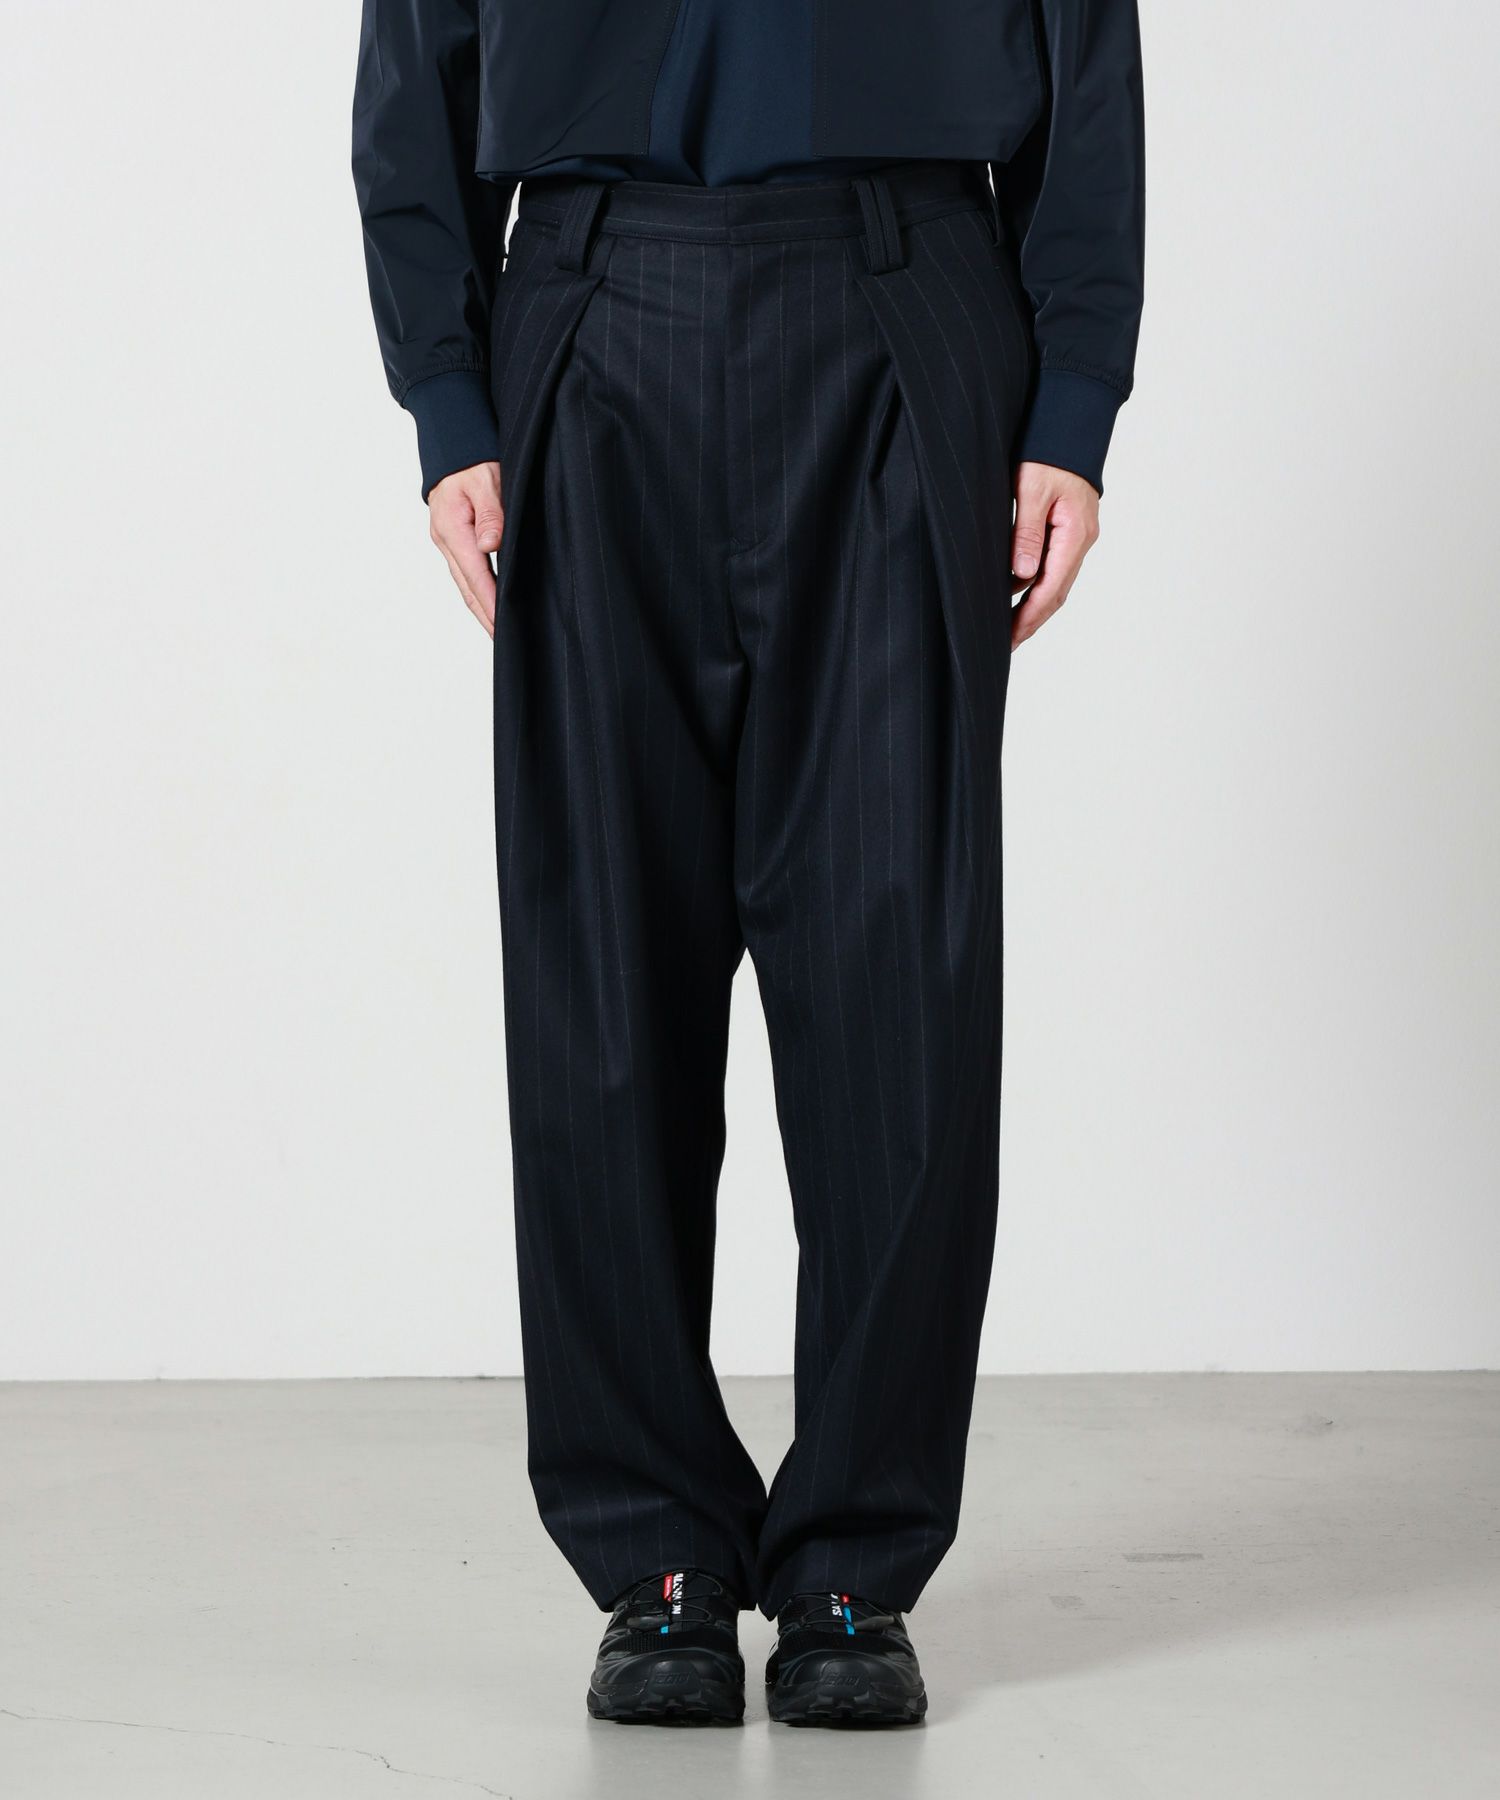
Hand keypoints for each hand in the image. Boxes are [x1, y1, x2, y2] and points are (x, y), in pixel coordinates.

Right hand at [429, 461, 503, 636]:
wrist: (452, 448)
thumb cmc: (471, 460)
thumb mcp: (485, 479)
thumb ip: (490, 512)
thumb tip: (489, 545)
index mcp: (453, 528)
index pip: (475, 575)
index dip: (490, 602)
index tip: (502, 625)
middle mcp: (446, 540)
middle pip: (467, 588)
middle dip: (485, 616)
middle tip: (503, 642)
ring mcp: (447, 542)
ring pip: (465, 584)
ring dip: (481, 608)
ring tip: (498, 631)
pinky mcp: (453, 540)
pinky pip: (466, 573)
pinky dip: (479, 591)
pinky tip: (491, 603)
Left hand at [1009, 462, 1100, 648]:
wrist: (1070, 425)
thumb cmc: (1048, 452)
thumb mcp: (1030, 490)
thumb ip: (1026, 533)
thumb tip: (1022, 576)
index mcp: (1075, 533)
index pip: (1051, 588)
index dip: (1030, 616)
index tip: (1011, 638)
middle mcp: (1081, 540)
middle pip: (1056, 592)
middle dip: (1031, 620)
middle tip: (1007, 644)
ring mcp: (1078, 536)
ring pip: (1055, 581)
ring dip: (1032, 605)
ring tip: (1008, 627)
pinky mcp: (1069, 530)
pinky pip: (1053, 565)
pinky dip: (1035, 584)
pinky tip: (1014, 592)